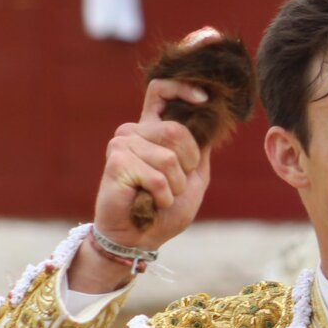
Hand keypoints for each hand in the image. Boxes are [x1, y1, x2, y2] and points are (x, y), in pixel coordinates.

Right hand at [93, 79, 211, 250]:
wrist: (140, 239)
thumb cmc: (165, 210)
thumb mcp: (193, 177)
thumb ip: (201, 150)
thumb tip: (210, 120)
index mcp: (152, 129)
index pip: (161, 91)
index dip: (182, 89)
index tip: (203, 100)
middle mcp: (134, 131)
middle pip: (176, 130)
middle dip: (187, 165)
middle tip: (173, 186)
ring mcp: (122, 144)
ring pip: (169, 158)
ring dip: (174, 186)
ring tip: (159, 197)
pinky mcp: (116, 162)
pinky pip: (157, 177)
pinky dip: (162, 196)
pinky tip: (149, 203)